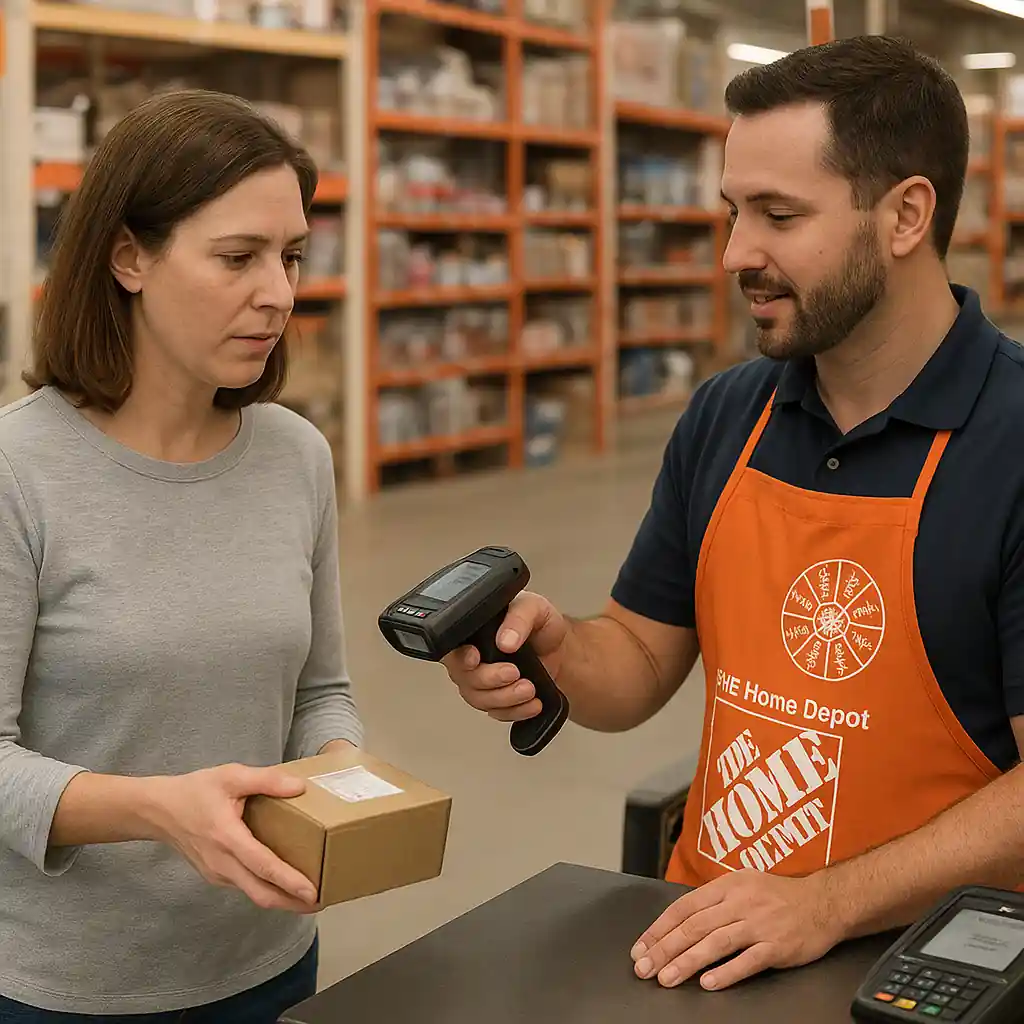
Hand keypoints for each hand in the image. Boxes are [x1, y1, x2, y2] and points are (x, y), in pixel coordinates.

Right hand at [146, 764, 320, 914]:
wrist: (158, 810)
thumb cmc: (195, 790)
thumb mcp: (231, 776)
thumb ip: (266, 780)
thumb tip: (299, 787)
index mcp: (227, 837)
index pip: (263, 866)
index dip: (289, 881)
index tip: (314, 892)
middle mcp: (222, 863)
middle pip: (261, 893)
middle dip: (293, 902)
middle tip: (322, 901)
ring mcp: (217, 873)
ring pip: (253, 894)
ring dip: (282, 898)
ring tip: (310, 896)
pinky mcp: (216, 875)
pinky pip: (245, 886)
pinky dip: (267, 889)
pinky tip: (284, 883)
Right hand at [440, 590, 566, 721]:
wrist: (562, 650)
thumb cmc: (542, 624)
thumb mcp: (534, 608)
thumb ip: (519, 619)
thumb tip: (504, 640)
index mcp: (474, 631)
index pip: (452, 647)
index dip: (459, 657)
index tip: (475, 659)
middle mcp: (473, 657)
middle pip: (463, 677)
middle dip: (489, 679)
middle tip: (513, 672)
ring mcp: (484, 681)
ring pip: (479, 699)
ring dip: (504, 698)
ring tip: (528, 688)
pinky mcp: (498, 700)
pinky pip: (497, 712)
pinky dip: (516, 711)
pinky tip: (532, 703)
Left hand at [630, 870, 843, 990]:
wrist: (824, 902)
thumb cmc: (779, 895)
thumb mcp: (743, 884)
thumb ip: (714, 900)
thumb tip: (679, 921)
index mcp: (727, 885)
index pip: (684, 907)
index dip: (660, 928)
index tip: (642, 947)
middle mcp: (739, 902)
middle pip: (694, 926)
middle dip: (665, 948)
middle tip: (645, 967)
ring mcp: (758, 924)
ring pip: (715, 943)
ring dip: (687, 962)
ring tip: (667, 978)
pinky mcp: (777, 946)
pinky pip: (747, 961)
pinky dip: (726, 972)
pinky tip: (708, 983)